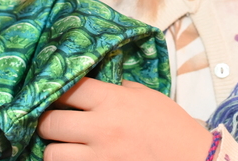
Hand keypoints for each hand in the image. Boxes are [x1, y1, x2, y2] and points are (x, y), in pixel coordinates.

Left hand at [38, 78, 212, 160]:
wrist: (191, 158)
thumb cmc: (170, 125)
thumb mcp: (146, 96)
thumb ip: (118, 89)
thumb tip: (96, 83)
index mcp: (112, 101)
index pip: (69, 88)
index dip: (56, 89)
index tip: (55, 91)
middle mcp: (100, 128)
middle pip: (50, 123)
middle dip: (47, 121)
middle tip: (52, 121)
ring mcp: (99, 157)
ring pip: (52, 154)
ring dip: (53, 149)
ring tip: (61, 145)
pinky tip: (73, 158)